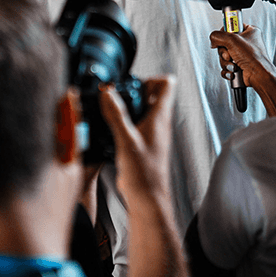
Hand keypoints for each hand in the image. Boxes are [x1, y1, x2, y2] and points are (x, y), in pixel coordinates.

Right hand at [98, 76, 174, 204]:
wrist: (147, 197)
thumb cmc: (144, 174)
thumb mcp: (126, 139)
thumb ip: (117, 115)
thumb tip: (109, 93)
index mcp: (160, 117)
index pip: (167, 83)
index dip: (150, 79)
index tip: (132, 85)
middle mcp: (159, 122)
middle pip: (152, 94)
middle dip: (134, 91)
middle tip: (118, 99)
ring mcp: (153, 132)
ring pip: (143, 108)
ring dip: (128, 107)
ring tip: (113, 114)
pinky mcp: (144, 142)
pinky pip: (137, 123)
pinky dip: (125, 121)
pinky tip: (112, 130)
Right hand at [210, 25, 275, 116]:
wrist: (258, 76)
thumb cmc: (253, 57)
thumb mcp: (232, 40)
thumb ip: (218, 36)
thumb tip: (213, 40)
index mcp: (249, 32)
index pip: (231, 27)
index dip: (225, 33)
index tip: (224, 38)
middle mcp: (246, 43)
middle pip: (224, 44)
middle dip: (224, 52)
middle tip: (229, 55)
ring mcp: (242, 55)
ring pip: (224, 56)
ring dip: (226, 62)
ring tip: (233, 65)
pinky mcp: (239, 66)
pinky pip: (226, 66)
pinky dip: (227, 70)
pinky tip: (233, 71)